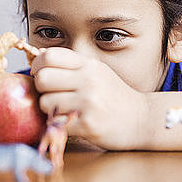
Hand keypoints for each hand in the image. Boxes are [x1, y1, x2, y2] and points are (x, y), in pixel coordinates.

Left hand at [30, 47, 148, 149]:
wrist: (142, 120)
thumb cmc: (114, 96)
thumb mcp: (97, 72)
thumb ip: (71, 65)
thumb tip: (39, 57)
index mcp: (89, 65)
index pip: (49, 56)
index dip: (38, 65)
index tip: (41, 73)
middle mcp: (88, 81)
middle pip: (43, 79)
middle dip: (41, 88)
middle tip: (51, 94)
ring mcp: (88, 103)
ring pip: (45, 103)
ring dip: (50, 109)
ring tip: (64, 110)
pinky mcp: (87, 125)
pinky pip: (56, 123)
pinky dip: (59, 124)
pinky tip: (71, 122)